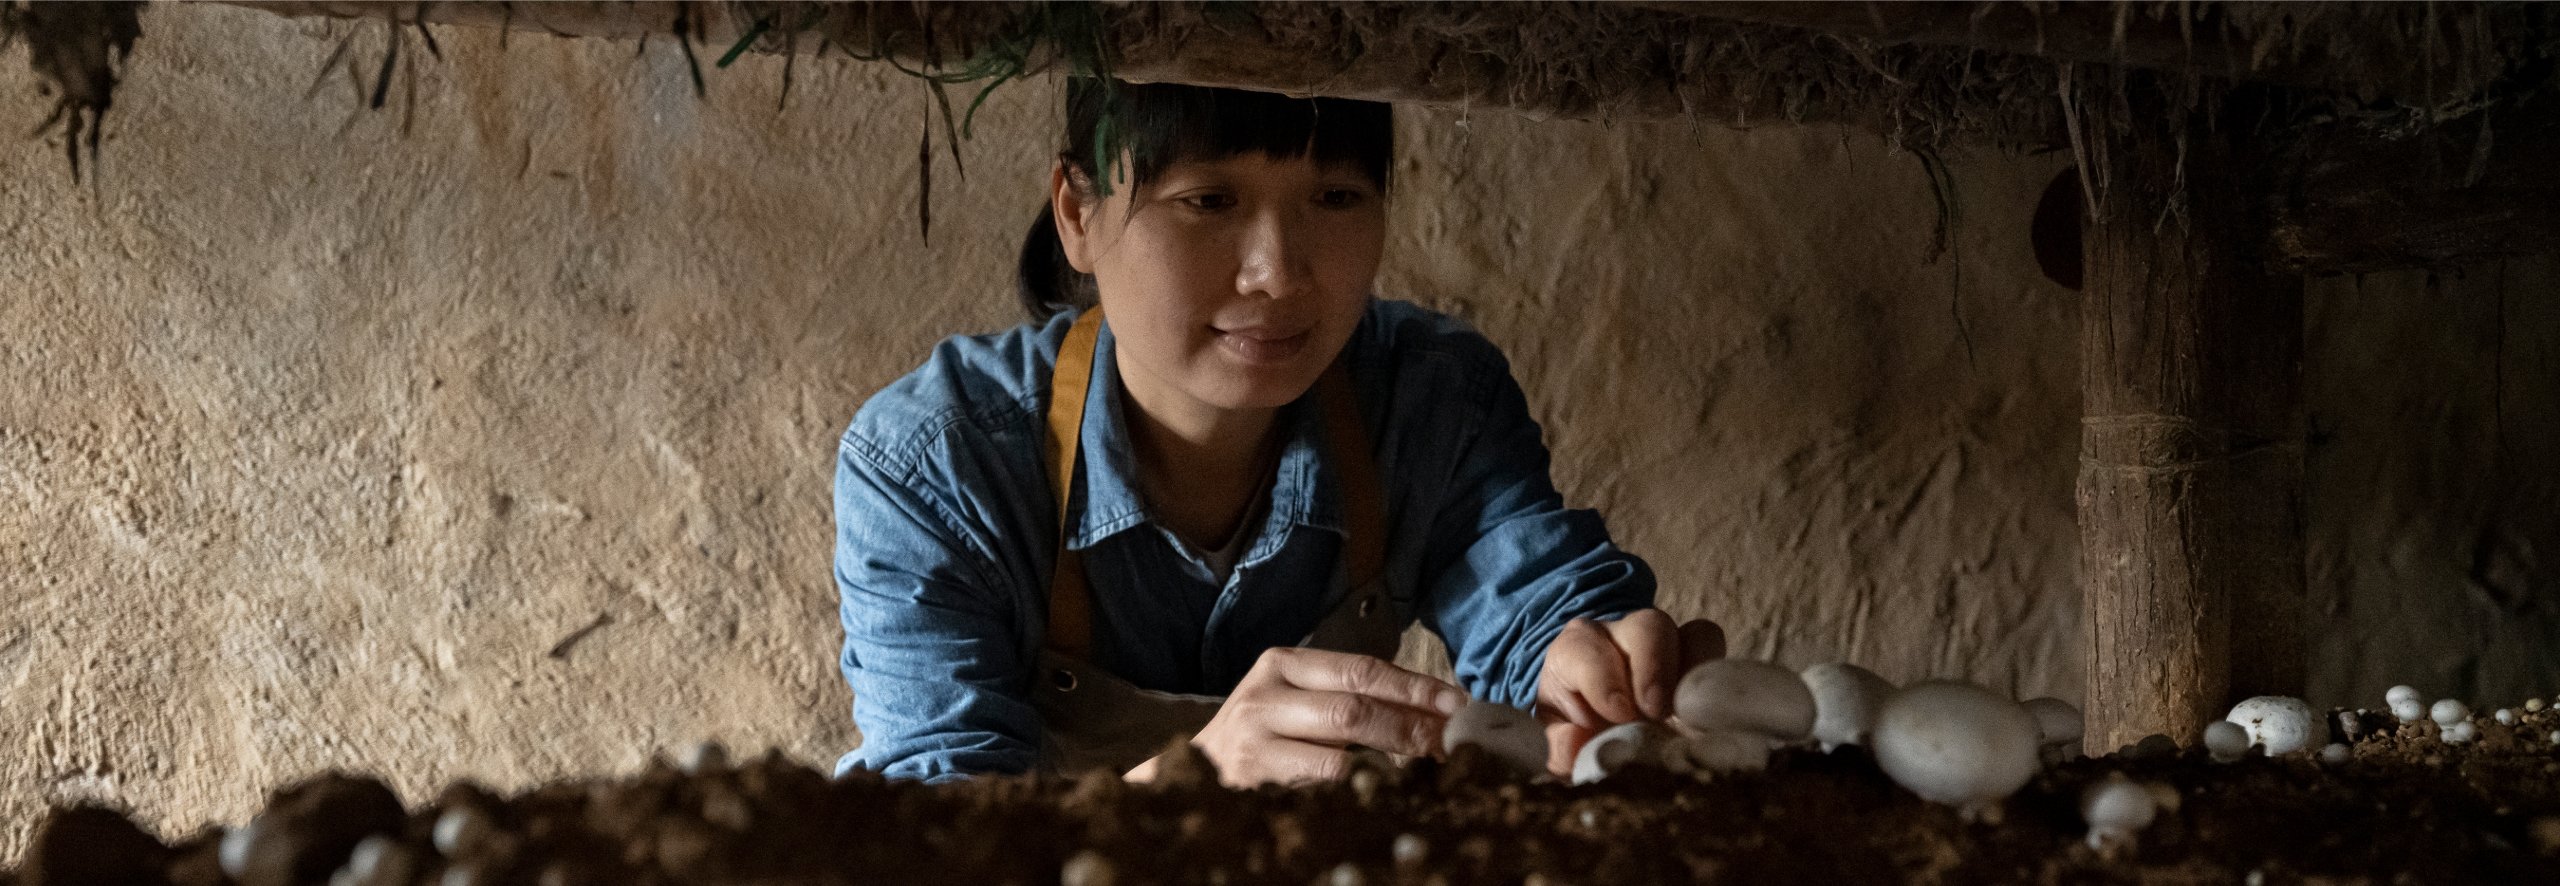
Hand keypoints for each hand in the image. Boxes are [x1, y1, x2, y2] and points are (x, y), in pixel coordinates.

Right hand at [1152, 647, 1465, 786]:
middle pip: (1356, 705)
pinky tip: (1382, 786)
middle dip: (1413, 722)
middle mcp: (1267, 693)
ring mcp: (1257, 736)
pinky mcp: (1254, 775)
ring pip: (1343, 743)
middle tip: (1453, 738)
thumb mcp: (1294, 700)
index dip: (1414, 686)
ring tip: (1430, 761)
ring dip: (1395, 754)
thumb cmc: (1260, 733)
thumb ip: (1346, 697)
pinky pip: (1324, 778)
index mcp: (1283, 664)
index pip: (1361, 669)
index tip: (1457, 703)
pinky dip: (1360, 782)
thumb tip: (1427, 711)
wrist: (1194, 769)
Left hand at [1533, 609, 1725, 774]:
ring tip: (1688, 717)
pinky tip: (1706, 720)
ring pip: (1695, 634)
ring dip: (1696, 674)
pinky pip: (1719, 655)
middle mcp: (1625, 639)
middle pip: (1648, 627)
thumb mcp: (1558, 743)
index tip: (1618, 713)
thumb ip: (1558, 746)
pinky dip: (1719, 682)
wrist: (1601, 734)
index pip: (1587, 648)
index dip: (1603, 678)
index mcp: (1578, 652)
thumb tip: (1578, 746)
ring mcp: (1670, 649)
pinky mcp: (1701, 666)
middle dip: (1654, 667)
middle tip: (1656, 711)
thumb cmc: (1574, 734)